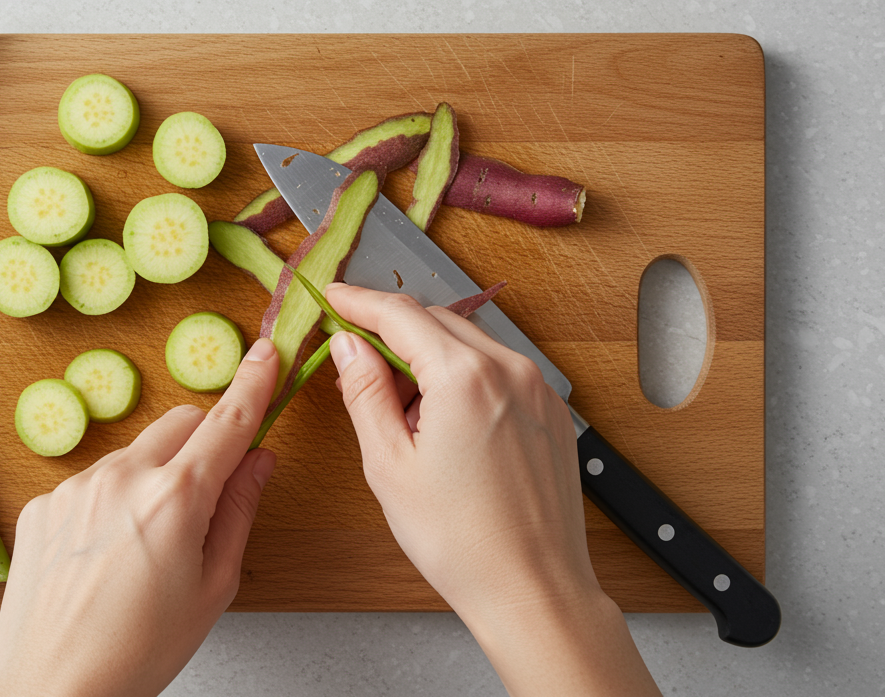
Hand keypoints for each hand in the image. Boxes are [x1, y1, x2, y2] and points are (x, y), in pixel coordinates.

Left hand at [0, 339, 279, 696]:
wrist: (51, 687)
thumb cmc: (137, 652)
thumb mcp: (213, 587)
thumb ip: (238, 512)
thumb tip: (258, 461)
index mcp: (175, 498)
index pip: (227, 422)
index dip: (253, 384)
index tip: (267, 354)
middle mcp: (121, 477)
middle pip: (180, 422)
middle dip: (203, 440)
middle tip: (210, 491)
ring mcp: (75, 486)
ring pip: (135, 454)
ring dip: (154, 476)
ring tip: (146, 548)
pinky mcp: (42, 502)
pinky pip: (93, 481)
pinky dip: (111, 501)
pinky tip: (106, 555)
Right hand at [325, 284, 659, 696]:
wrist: (532, 588)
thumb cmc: (462, 541)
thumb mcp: (389, 465)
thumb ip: (364, 392)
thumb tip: (347, 345)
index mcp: (465, 377)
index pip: (400, 313)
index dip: (358, 301)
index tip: (332, 297)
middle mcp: (510, 370)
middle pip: (437, 321)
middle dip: (391, 332)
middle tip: (354, 364)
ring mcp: (538, 389)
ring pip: (469, 344)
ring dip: (428, 359)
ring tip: (401, 414)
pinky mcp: (552, 412)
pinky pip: (499, 372)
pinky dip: (463, 379)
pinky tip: (443, 426)